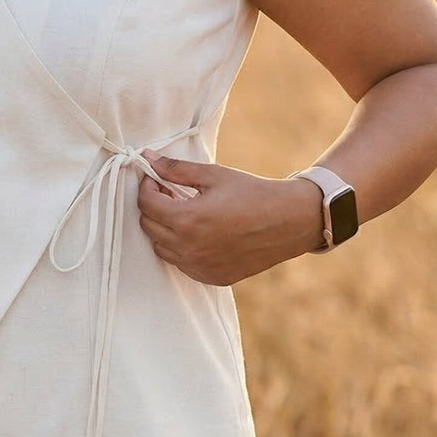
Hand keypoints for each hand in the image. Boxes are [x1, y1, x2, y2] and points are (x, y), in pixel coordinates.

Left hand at [136, 153, 323, 284]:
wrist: (290, 222)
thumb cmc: (253, 194)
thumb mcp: (213, 175)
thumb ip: (176, 169)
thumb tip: (148, 159)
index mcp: (187, 219)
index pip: (146, 204)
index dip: (147, 187)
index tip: (157, 178)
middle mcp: (189, 248)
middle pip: (149, 227)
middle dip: (154, 206)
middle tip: (170, 193)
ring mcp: (199, 267)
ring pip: (161, 248)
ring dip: (164, 229)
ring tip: (185, 212)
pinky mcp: (211, 277)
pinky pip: (181, 264)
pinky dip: (181, 248)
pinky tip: (198, 232)